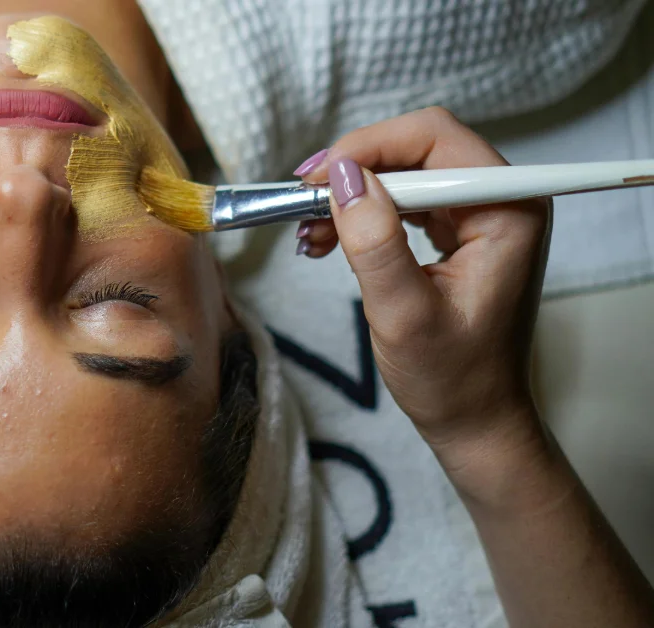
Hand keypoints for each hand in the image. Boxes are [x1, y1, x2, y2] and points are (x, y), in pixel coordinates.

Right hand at [293, 108, 551, 487]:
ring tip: (307, 230)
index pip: (435, 139)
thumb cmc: (451, 378)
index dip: (370, 147)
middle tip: (301, 200)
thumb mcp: (403, 313)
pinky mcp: (459, 231)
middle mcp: (502, 200)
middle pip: (418, 147)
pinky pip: (404, 199)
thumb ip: (374, 241)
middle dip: (354, 169)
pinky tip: (326, 237)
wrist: (474, 420)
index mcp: (508, 211)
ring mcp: (480, 213)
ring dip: (351, 192)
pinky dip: (362, 212)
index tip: (314, 179)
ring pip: (405, 170)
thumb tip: (340, 174)